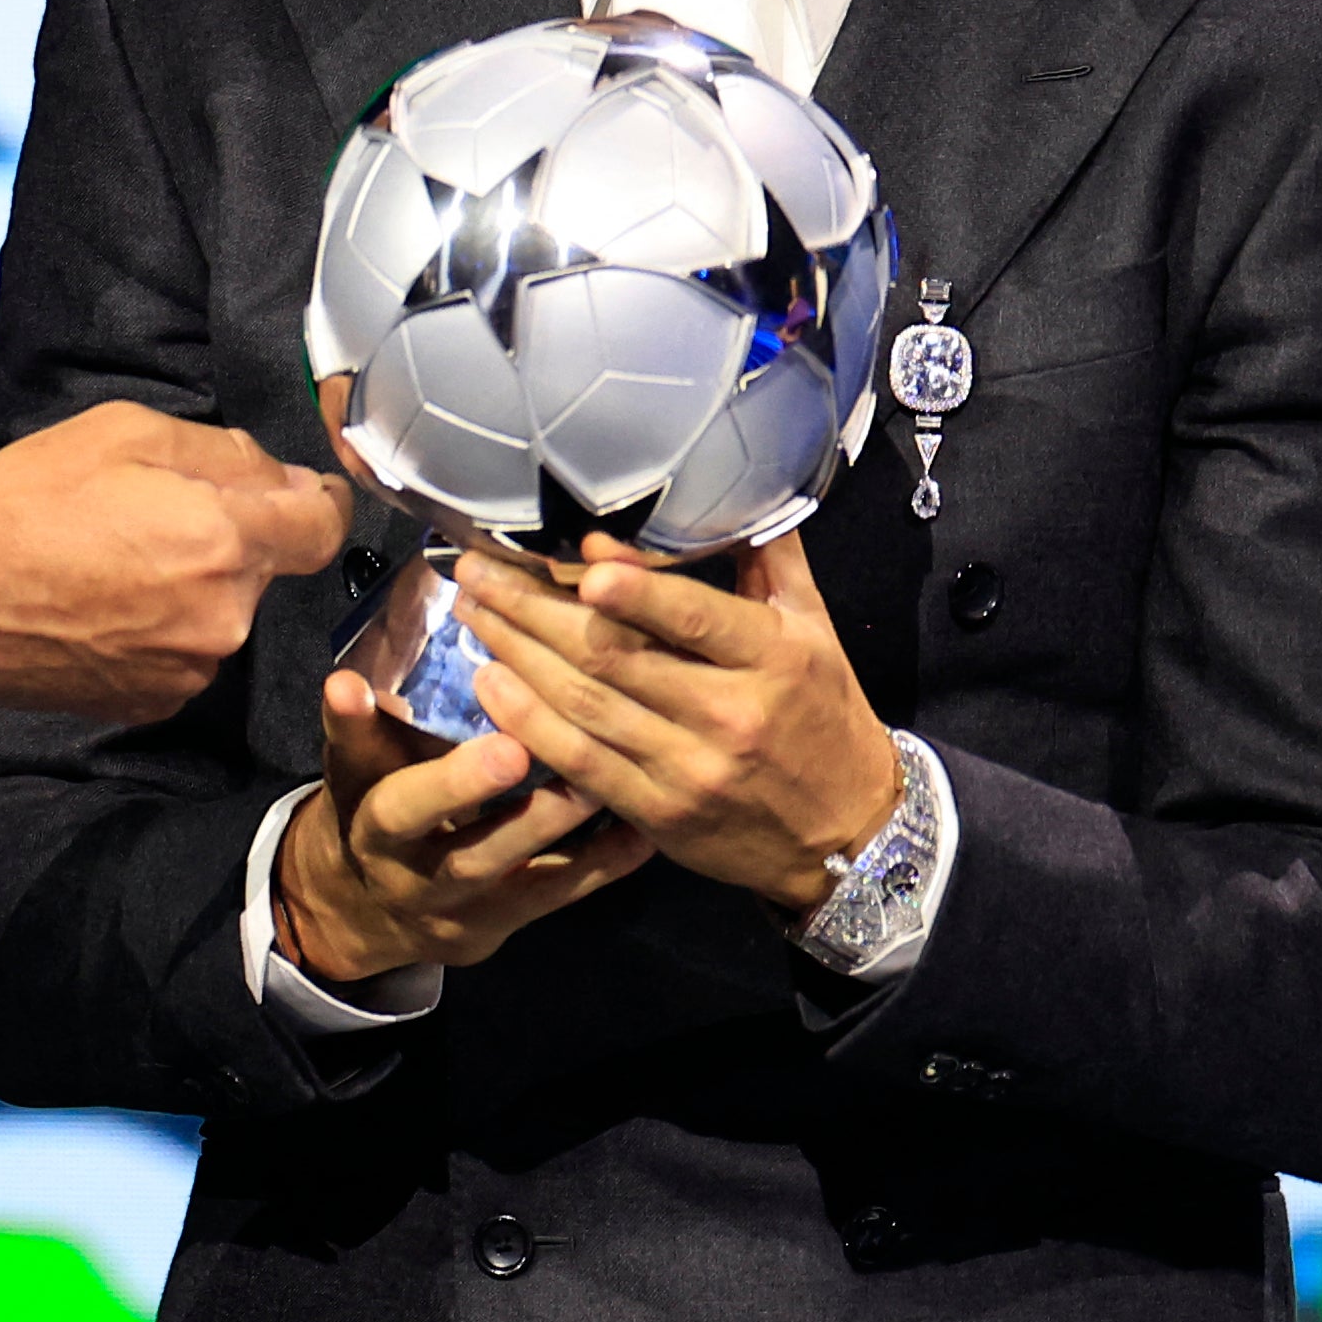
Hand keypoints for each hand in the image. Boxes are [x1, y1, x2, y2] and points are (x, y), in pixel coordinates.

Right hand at [0, 403, 344, 722]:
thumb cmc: (21, 507)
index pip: (324, 525)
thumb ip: (222, 451)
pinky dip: (161, 625)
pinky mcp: (154, 700)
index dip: (315, 500)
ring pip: (223, 609)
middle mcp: (223, 615)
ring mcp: (190, 667)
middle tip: (152, 510)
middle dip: (230, 534)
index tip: (297, 491)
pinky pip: (186, 650)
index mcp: (224, 540)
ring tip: (113, 558)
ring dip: (193, 582)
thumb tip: (277, 474)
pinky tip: (102, 602)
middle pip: (264, 564)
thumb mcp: (124, 432)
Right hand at [272, 665, 652, 983]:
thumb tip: (345, 682)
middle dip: (515, 806)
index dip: (439, 777)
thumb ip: (357, 726)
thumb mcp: (354, 771)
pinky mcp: (507, 922)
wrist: (369, 909)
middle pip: (470, 850)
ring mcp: (469, 909)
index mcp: (378, 831)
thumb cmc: (371, 806)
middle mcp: (422, 879)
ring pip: (524, 876)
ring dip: (568, 826)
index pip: (400, 805)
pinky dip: (605, 862)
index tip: (489, 740)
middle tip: (536, 747)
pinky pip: (560, 895)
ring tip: (606, 777)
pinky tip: (645, 828)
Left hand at [453, 535, 899, 912]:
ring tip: (473, 610)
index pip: (696, 618)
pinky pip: (581, 764)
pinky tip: (489, 684)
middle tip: (480, 569)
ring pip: (587, 705)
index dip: (636, 593)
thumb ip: (765, 559)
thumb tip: (717, 489)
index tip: (580, 562)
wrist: (848, 832)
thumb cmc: (824, 713)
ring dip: (518, 655)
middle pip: (617, 656)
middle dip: (535, 609)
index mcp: (774, 657)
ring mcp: (690, 769)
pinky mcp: (658, 815)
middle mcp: (731, 714)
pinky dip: (528, 723)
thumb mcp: (813, 629)